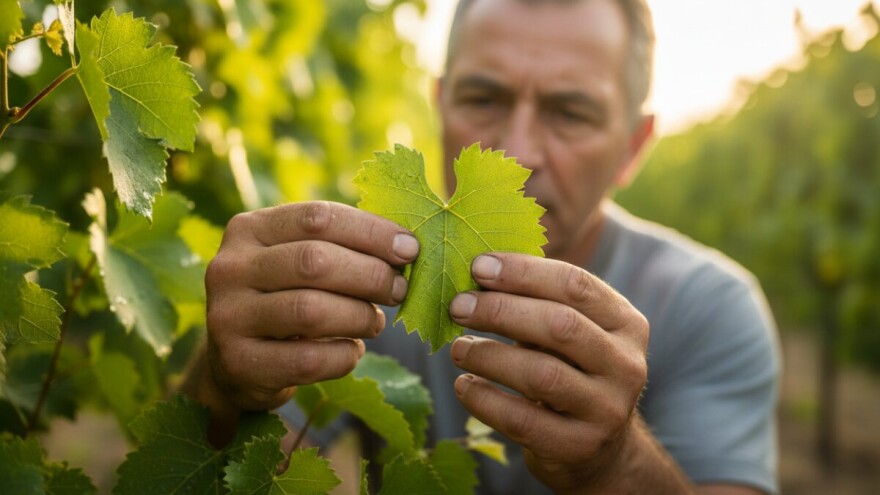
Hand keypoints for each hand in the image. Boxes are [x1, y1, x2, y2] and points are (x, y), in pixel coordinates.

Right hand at [203, 201, 418, 412]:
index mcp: (249, 229)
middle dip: (370, 275)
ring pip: (310, 310)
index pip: (317, 218)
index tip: (410, 249)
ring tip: (375, 321)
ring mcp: (228, 317)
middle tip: (399, 290)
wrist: (236, 362)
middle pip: (314, 261)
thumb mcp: (298, 261)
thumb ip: (339, 246)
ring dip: (359, 316)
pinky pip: (308, 359)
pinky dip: (343, 356)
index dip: (371, 232)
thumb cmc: (284, 299)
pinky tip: (353, 350)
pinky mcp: (238, 364)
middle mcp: (230, 268)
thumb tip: (405, 248)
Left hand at [448, 253, 648, 492]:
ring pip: (542, 374)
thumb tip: (478, 269)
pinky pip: (522, 420)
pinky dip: (485, 400)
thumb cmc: (571, 371)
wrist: (599, 449)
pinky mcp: (579, 447)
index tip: (478, 266)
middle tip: (458, 306)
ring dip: (489, 356)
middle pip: (560, 326)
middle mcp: (626, 365)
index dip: (523, 272)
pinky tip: (464, 385)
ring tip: (458, 348)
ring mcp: (607, 410)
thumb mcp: (571, 332)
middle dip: (501, 311)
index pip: (576, 285)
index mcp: (626, 323)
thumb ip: (538, 301)